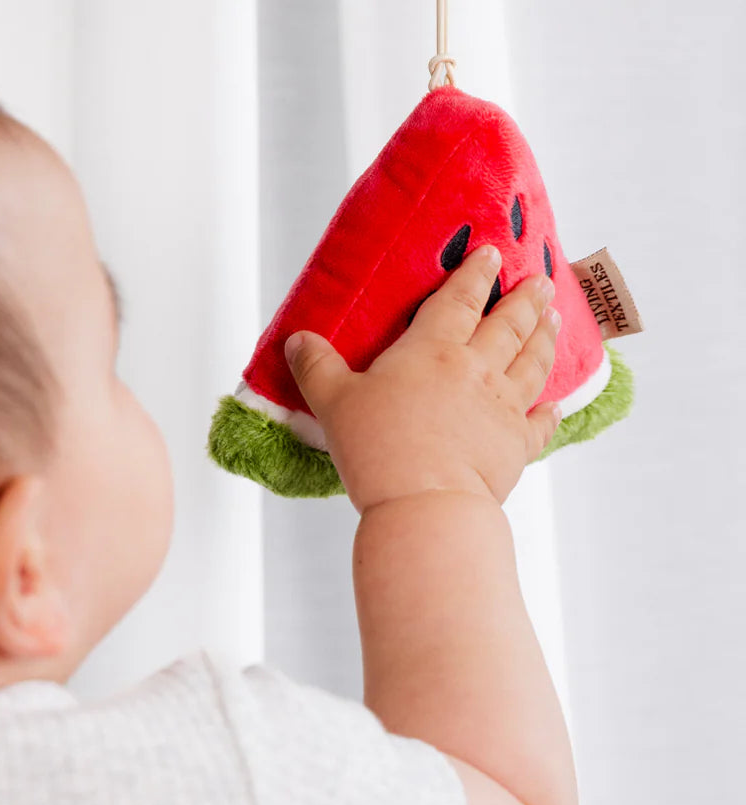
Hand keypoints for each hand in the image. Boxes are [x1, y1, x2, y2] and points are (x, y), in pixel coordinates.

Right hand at [283, 244, 562, 511]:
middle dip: (525, 300)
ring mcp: (503, 407)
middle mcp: (476, 370)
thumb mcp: (334, 403)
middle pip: (509, 326)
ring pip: (532, 364)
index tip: (491, 254)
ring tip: (554, 319)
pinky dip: (549, 413)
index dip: (475, 274)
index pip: (459, 300)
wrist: (426, 503)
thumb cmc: (378, 448)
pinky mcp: (516, 447)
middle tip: (539, 281)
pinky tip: (555, 406)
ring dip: (544, 339)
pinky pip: (539, 425)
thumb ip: (316, 368)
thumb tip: (297, 340)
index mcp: (432, 350)